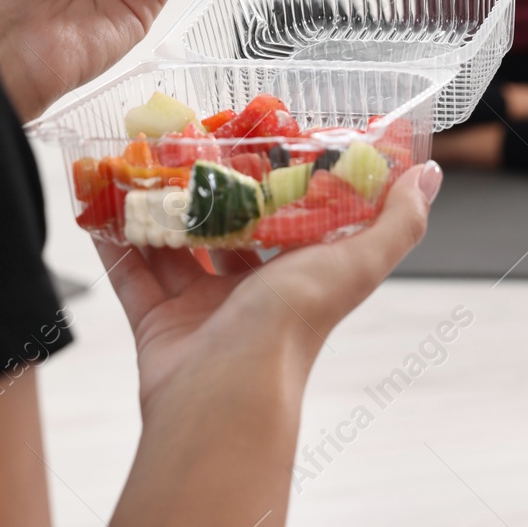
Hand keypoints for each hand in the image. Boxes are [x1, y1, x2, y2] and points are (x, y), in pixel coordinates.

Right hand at [102, 162, 441, 407]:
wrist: (222, 395)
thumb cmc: (290, 328)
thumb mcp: (354, 262)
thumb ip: (396, 222)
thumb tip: (429, 177)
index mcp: (299, 274)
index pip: (291, 215)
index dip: (276, 175)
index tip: (255, 131)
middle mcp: (253, 292)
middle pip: (227, 227)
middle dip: (206, 187)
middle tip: (184, 140)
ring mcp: (202, 307)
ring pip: (175, 244)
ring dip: (157, 206)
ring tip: (138, 160)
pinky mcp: (157, 322)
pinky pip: (131, 274)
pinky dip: (114, 240)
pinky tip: (99, 203)